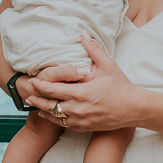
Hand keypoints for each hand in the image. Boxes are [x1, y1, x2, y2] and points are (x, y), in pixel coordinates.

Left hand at [26, 36, 143, 130]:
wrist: (134, 109)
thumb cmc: (122, 86)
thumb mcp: (109, 65)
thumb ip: (93, 50)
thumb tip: (83, 34)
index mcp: (82, 93)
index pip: (54, 90)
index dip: (41, 86)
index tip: (33, 81)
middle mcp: (79, 109)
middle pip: (50, 106)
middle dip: (38, 100)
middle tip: (28, 95)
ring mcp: (81, 120)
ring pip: (56, 118)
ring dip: (44, 112)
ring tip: (35, 107)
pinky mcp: (86, 127)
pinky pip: (66, 125)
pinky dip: (56, 121)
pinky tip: (52, 117)